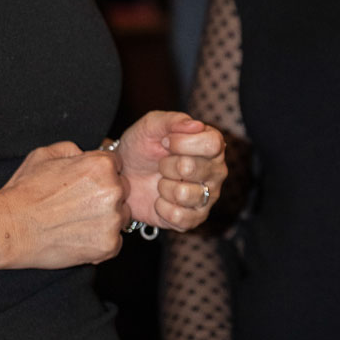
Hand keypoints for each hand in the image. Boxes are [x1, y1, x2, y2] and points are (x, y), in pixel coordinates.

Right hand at [0, 141, 129, 267]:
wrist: (11, 228)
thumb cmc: (25, 192)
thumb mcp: (44, 155)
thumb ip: (73, 150)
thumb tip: (86, 153)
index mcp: (101, 165)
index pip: (116, 165)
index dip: (100, 174)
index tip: (86, 184)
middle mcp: (113, 190)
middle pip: (122, 191)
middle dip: (106, 196)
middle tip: (79, 204)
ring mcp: (112, 220)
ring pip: (121, 217)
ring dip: (106, 219)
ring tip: (76, 222)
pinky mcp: (108, 246)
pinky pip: (115, 242)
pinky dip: (101, 241)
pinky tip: (78, 237)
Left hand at [116, 111, 226, 230]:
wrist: (124, 176)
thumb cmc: (141, 148)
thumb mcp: (150, 126)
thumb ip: (172, 120)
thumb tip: (196, 125)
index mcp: (212, 145)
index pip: (211, 144)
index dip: (182, 143)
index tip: (164, 142)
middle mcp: (216, 171)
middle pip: (191, 168)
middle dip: (165, 165)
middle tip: (161, 164)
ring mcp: (207, 197)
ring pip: (183, 194)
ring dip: (163, 187)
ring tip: (160, 182)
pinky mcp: (195, 219)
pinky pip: (179, 217)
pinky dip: (162, 208)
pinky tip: (160, 200)